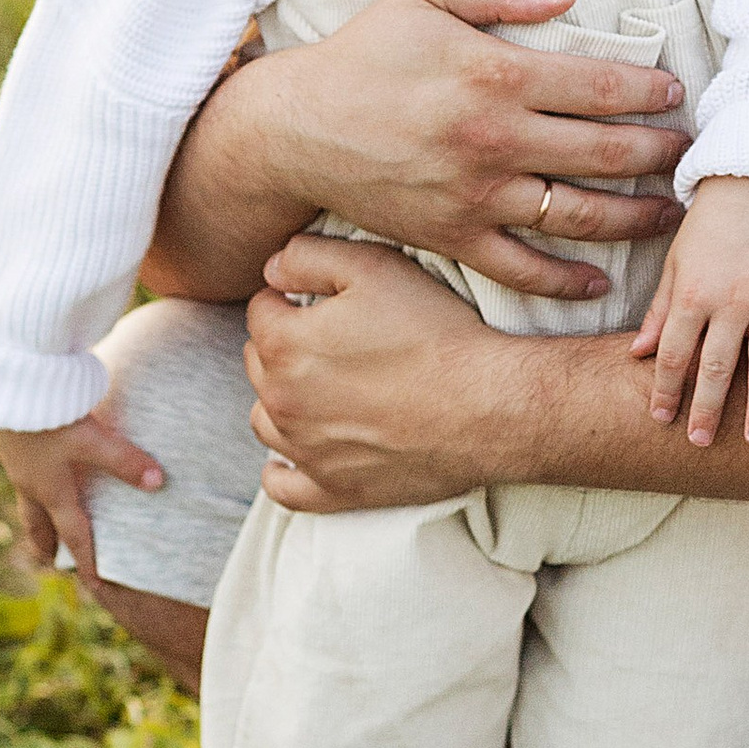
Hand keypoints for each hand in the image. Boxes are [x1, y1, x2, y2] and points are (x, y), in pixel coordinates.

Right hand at [0, 403, 164, 576]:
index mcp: (50, 490)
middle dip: (47, 544)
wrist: (0, 382)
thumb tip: (158, 483)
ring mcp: (15, 461)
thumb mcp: (90, 438)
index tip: (95, 585)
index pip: (72, 534)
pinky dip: (32, 485)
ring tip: (42, 522)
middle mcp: (29, 481)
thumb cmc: (45, 413)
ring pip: (26, 500)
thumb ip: (124, 460)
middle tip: (52, 561)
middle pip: (38, 524)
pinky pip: (21, 475)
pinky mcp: (9, 439)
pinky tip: (38, 470)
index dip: (86, 560)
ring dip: (35, 516)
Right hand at [161, 0, 688, 306]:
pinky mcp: (456, 238)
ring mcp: (478, 197)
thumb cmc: (364, 55)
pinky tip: (602, 281)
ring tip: (671, 213)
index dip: (649, 90)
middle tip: (690, 152)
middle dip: (659, 154)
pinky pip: (524, 269)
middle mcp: (496, 141)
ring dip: (636, 218)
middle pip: (605, 154)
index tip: (675, 92)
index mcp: (495, 76)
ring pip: (580, 215)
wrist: (296, 129)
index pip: (599, 85)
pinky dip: (567, 281)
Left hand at [245, 234, 523, 511]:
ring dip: (283, 400)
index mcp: (283, 345)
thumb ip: (307, 257)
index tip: (326, 300)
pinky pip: (283, 487)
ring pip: (265, 419)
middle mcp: (281, 402)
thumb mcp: (373, 267)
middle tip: (336, 339)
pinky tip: (301, 452)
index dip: (292, 297)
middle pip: (259, 362)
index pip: (261, 309)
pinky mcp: (334, 490)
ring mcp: (305, 452)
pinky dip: (284, 469)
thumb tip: (271, 270)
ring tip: (323, 387)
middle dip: (286, 345)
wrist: (488, 406)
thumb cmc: (435, 334)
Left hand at [631, 177, 748, 448]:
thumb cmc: (709, 227)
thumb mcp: (675, 265)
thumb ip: (660, 312)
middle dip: (707, 408)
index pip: (675, 354)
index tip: (661, 419)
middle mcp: (732, 301)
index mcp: (694, 295)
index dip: (665, 389)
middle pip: (717, 366)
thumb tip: (637, 354)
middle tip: (701, 443)